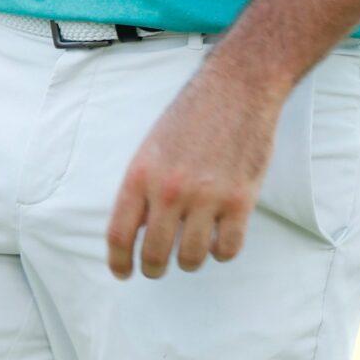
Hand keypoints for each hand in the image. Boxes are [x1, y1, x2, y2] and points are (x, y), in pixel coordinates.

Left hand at [108, 59, 285, 278]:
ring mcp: (207, 197)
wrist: (238, 88)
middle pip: (154, 254)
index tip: (123, 272)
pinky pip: (227, 249)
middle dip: (154, 269)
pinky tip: (219, 239)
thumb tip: (138, 230)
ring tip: (192, 251)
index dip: (118, 261)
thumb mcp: (153, 147)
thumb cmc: (194, 115)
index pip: (119, 234)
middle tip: (158, 268)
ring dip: (189, 261)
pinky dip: (221, 252)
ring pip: (191, 258)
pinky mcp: (241, 200)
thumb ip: (143, 188)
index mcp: (141, 175)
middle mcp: (170, 190)